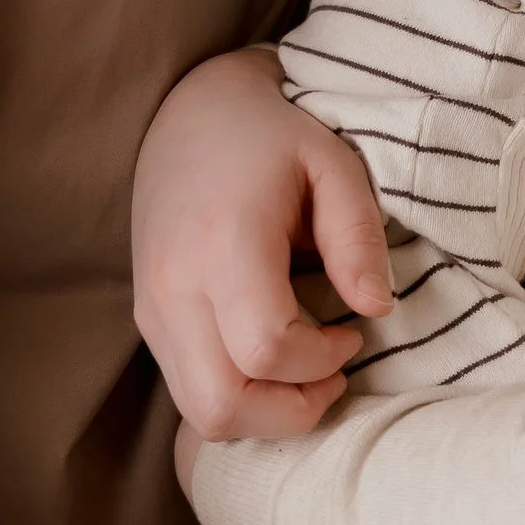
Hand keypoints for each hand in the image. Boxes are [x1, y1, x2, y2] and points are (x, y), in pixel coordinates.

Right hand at [135, 49, 392, 440]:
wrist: (190, 111)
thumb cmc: (271, 135)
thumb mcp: (333, 163)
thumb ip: (358, 236)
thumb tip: (375, 309)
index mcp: (221, 244)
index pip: (264, 351)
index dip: (320, 362)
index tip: (354, 332)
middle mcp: (174, 287)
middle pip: (221, 406)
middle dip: (290, 412)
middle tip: (334, 370)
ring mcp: (153, 309)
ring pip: (202, 412)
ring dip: (265, 413)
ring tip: (307, 367)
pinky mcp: (149, 319)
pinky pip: (190, 391)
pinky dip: (240, 397)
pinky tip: (274, 357)